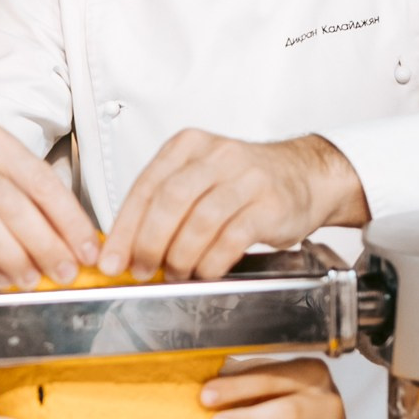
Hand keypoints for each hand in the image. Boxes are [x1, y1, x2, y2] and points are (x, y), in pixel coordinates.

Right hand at [0, 127, 98, 289]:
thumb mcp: (5, 179)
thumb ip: (40, 206)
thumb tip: (80, 247)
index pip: (41, 181)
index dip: (69, 219)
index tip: (87, 250)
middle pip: (12, 203)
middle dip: (44, 243)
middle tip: (64, 272)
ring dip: (12, 256)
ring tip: (31, 279)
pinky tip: (0, 279)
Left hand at [100, 131, 366, 281]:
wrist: (306, 175)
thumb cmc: (245, 182)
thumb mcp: (199, 178)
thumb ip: (164, 205)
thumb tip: (124, 247)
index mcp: (188, 146)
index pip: (146, 187)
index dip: (124, 228)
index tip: (112, 260)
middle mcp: (216, 156)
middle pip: (170, 201)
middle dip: (148, 243)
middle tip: (140, 270)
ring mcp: (247, 178)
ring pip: (200, 222)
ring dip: (180, 256)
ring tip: (175, 273)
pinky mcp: (270, 204)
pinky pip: (232, 238)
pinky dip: (212, 261)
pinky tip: (205, 271)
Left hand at [202, 358, 353, 418]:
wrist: (320, 408)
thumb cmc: (284, 393)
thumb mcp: (263, 379)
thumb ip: (237, 379)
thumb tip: (199, 384)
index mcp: (308, 373)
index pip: (270, 377)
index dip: (237, 387)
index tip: (206, 397)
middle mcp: (326, 402)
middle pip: (290, 411)